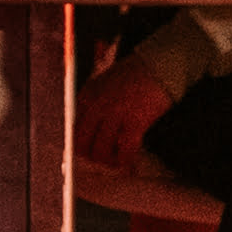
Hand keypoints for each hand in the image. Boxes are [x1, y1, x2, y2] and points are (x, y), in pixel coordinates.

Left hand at [74, 46, 171, 171]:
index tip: (85, 157)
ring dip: (108, 162)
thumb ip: (95, 102)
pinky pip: (125, 151)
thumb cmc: (134, 74)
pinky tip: (129, 167)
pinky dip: (126, 162)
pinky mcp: (134, 121)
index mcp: (87, 95)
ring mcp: (114, 114)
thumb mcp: (104, 83)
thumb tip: (92, 129)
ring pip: (101, 151)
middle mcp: (96, 105)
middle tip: (102, 163)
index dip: (78, 147)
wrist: (158, 64)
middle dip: (91, 158)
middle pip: (83, 144)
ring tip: (116, 164)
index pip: (73, 129)